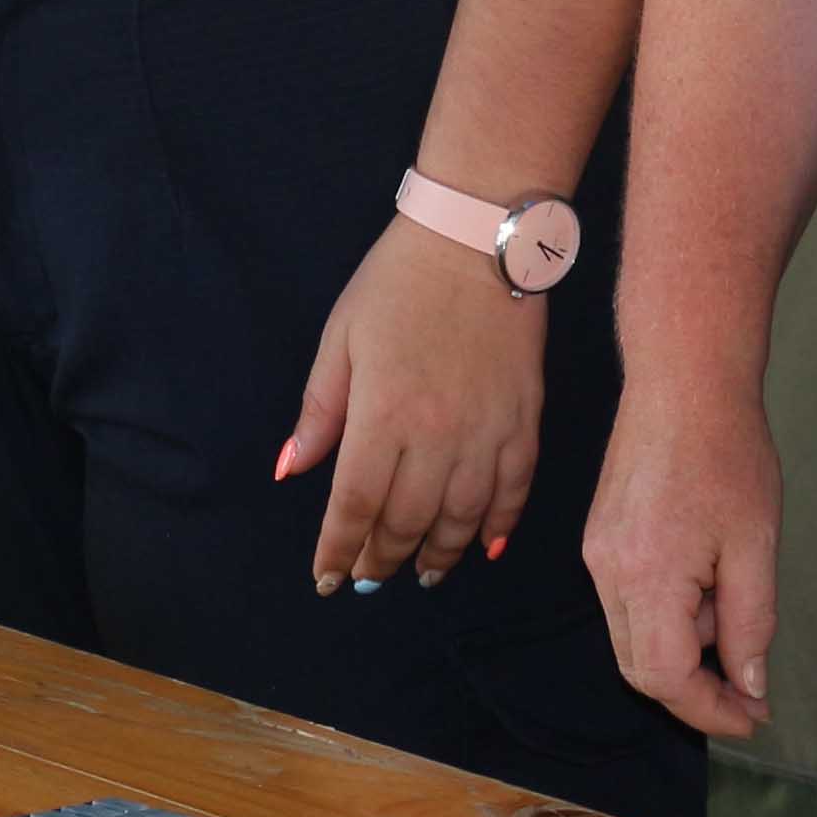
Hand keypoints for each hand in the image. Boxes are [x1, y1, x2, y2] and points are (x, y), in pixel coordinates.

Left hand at [274, 220, 547, 590]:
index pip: (355, 506)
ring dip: (438, 555)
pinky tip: (483, 547)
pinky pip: (514, 492)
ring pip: (461, 519)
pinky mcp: (525, 422)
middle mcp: (436, 437)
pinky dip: (498, 526)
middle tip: (367, 577)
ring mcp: (487, 433)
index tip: (327, 577)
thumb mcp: (340, 338)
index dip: (338, 549)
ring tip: (423, 574)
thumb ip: (319, 412)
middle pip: (406, 521)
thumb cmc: (397, 283)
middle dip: (381, 557)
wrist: (478, 239)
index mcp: (382, 416)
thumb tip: (291, 472)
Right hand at [582, 372, 777, 737]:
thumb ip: (750, 625)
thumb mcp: (755, 545)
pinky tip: (704, 579)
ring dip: (682, 647)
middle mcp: (607, 573)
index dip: (711, 711)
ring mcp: (596, 554)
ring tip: (730, 601)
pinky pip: (626, 602)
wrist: (682, 381)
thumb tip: (749, 687)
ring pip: (632, 638)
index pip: (667, 679)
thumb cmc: (726, 453)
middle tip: (748, 691)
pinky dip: (665, 613)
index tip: (753, 716)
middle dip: (694, 690)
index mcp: (646, 578)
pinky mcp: (598, 537)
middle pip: (639, 669)